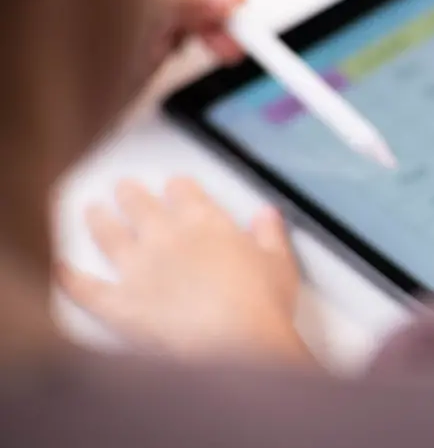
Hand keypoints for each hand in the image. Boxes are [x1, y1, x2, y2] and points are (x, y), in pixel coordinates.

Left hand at [59, 178, 308, 362]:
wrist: (237, 344)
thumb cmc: (262, 306)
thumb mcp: (279, 263)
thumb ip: (270, 234)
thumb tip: (266, 214)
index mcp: (206, 223)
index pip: (183, 193)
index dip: (177, 187)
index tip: (174, 185)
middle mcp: (166, 238)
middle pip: (140, 206)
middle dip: (130, 195)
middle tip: (124, 188)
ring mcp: (139, 270)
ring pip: (109, 236)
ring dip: (99, 220)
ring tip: (92, 211)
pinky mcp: (120, 305)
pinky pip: (86, 289)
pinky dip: (69, 279)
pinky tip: (59, 269)